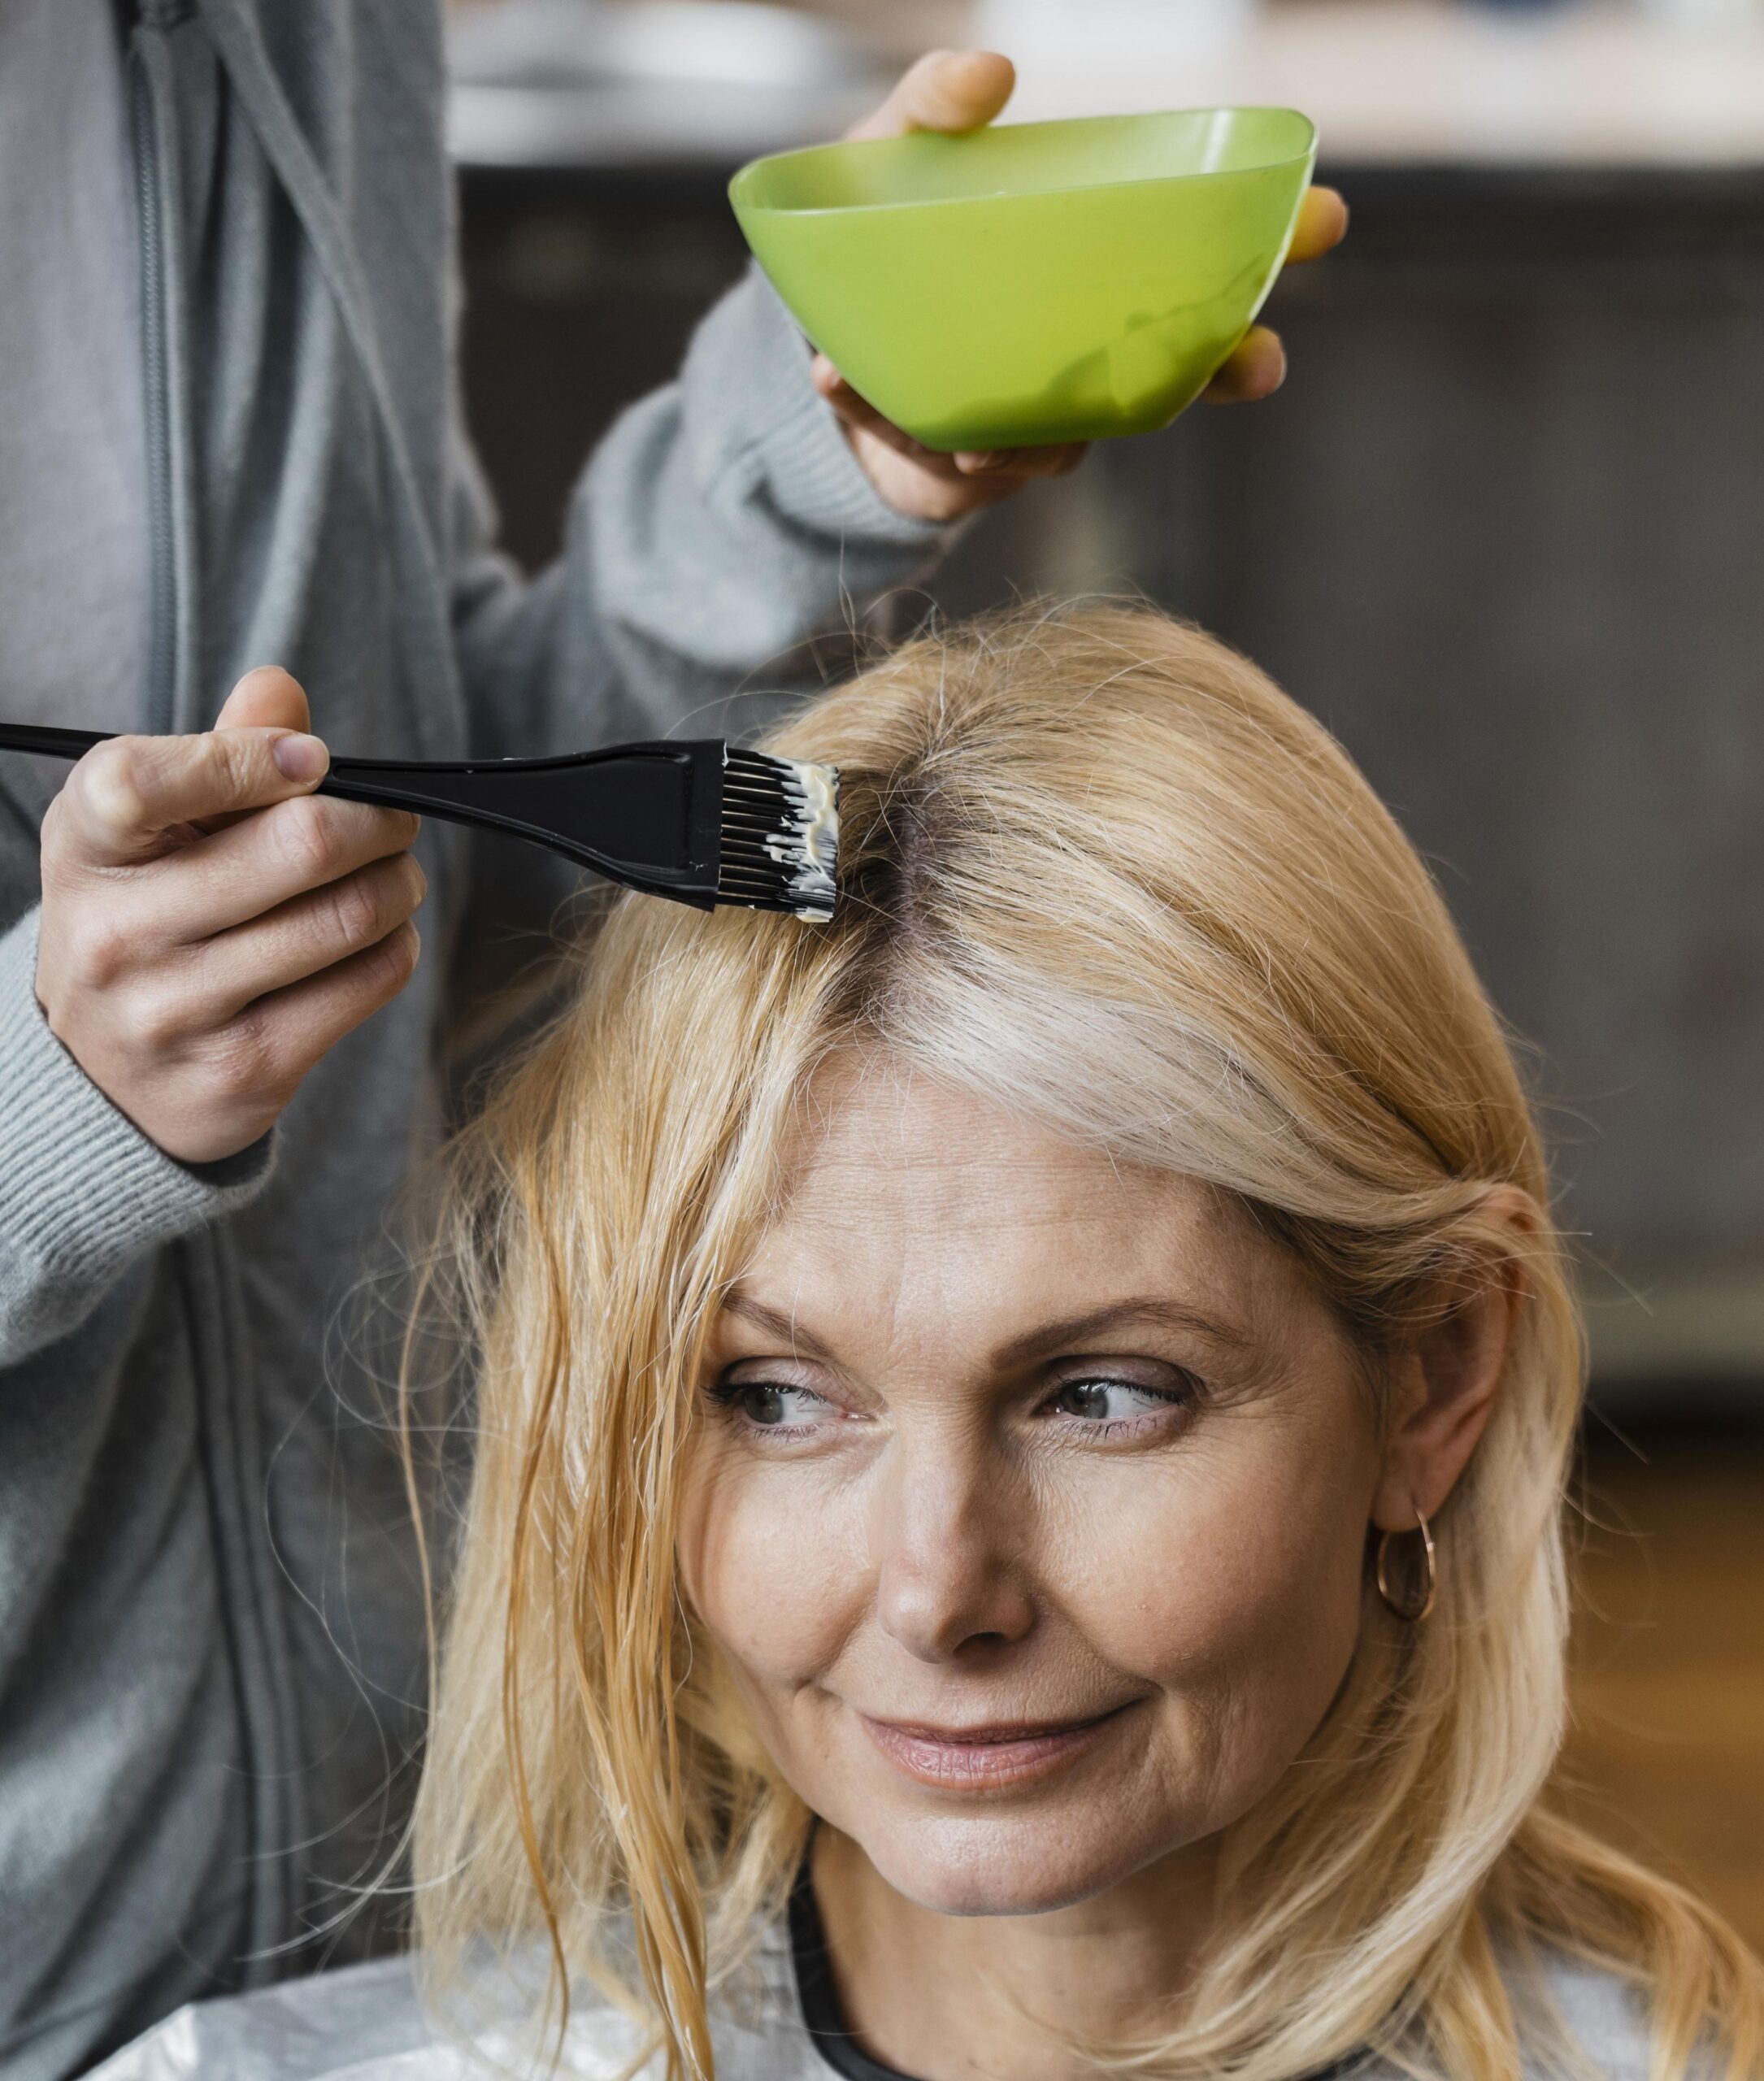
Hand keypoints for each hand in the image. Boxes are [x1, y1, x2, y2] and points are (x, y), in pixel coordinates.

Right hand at [35, 668, 425, 1164]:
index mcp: (84, 849)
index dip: (249, 756)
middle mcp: (116, 934)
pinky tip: (381, 937)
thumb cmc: (144, 922)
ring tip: (395, 877)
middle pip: (299, 845)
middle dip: (376, 822)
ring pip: (346, 917)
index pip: (141, 780)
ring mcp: (175, 1011)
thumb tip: (277, 687)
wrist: (107, 1077)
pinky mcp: (242, 1069)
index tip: (311, 760)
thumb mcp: (152, 834)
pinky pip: (364, 984)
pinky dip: (395, 947)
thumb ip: (217, 753)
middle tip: (392, 821)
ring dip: (398, 885)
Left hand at [817, 50, 1349, 524]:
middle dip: (1234, 363)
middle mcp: (1082, 343)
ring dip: (1052, 433)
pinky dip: (959, 453)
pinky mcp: (984, 462)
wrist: (808, 344)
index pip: (1205, 252)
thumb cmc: (871, 235)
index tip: (1325, 218)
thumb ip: (933, 103)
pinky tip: (925, 435)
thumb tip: (991, 75)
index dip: (1275, 239)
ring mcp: (1040, 410)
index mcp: (1087, 262)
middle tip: (1264, 362)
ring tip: (980, 434)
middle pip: (1187, 359)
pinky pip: (992, 469)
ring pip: (1082, 433)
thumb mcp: (890, 152)